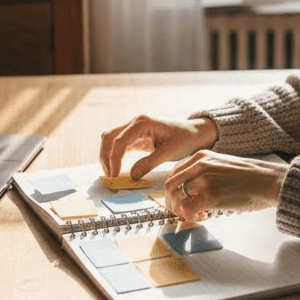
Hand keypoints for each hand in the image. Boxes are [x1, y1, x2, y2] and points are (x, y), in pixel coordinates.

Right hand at [100, 114, 218, 179]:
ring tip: (112, 174)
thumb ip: (149, 163)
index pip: (120, 141)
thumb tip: (132, 176)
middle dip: (106, 157)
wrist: (193, 133)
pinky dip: (115, 156)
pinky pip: (119, 144)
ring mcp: (134, 128)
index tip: (115, 176)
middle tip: (110, 176)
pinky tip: (117, 169)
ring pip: (111, 140)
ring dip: (108, 156)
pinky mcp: (135, 136)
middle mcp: (135, 122)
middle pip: (110, 137)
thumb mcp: (169, 153)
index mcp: (142, 122)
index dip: (114, 159)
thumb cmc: (184, 139)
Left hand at [164, 151, 288, 223]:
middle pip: (170, 187)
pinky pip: (187, 210)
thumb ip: (205, 173)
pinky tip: (205, 216)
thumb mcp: (222, 165)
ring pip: (178, 200)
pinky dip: (191, 217)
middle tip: (184, 212)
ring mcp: (204, 180)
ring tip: (200, 214)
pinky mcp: (210, 195)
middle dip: (173, 203)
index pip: (174, 174)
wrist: (269, 180)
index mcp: (201, 157)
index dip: (175, 191)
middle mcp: (199, 165)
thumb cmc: (250, 176)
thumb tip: (191, 192)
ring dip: (184, 212)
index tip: (182, 201)